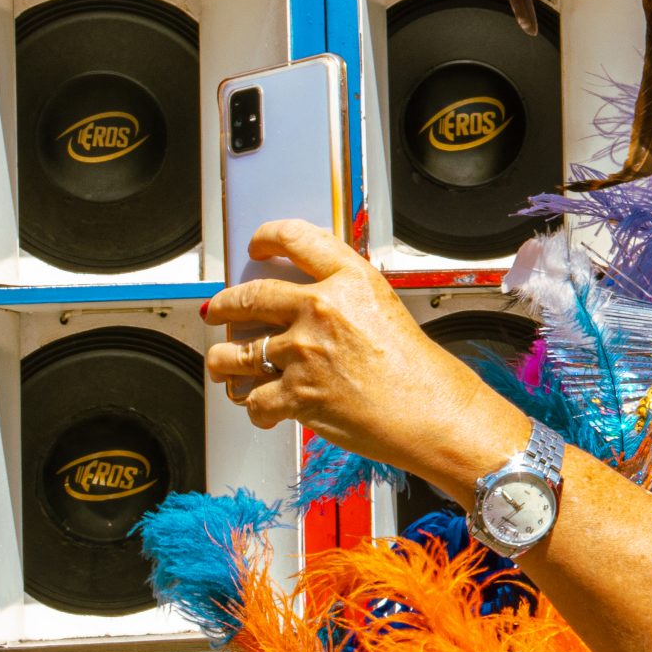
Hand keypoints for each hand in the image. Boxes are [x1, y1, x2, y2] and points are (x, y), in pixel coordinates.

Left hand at [203, 219, 526, 495]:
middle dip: (223, 306)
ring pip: (234, 353)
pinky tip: (263, 406)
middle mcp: (321, 309)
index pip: (294, 238)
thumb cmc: (419, 370)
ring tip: (226, 365)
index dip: (267, 237)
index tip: (257, 245)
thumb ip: (342, 297)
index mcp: (349, 280)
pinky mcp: (296, 395)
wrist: (432, 413)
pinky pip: (253, 400)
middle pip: (247, 297)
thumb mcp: (384, 309)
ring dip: (224, 361)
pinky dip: (254, 407)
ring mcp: (304, 353)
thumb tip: (296, 302)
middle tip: (218, 310)